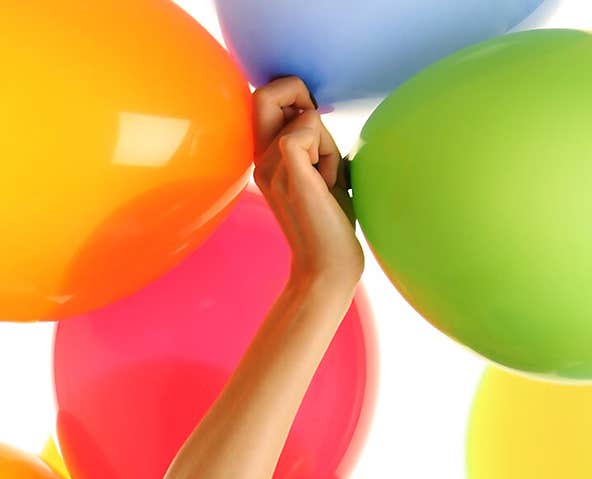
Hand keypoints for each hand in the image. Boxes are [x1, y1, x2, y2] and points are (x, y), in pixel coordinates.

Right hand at [252, 77, 363, 295]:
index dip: (292, 97)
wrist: (328, 270)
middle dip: (298, 94)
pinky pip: (308, 127)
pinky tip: (329, 182)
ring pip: (303, 116)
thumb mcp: (319, 174)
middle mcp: (261, 163)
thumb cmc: (331, 226)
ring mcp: (270, 168)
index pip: (262, 100)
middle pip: (263, 94)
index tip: (314, 126)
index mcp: (264, 162)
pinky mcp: (289, 173)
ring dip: (326, 140)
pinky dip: (327, 150)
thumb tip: (312, 108)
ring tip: (328, 178)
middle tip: (320, 134)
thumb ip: (311, 142)